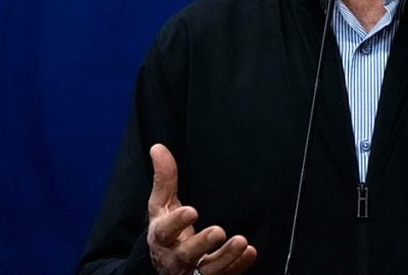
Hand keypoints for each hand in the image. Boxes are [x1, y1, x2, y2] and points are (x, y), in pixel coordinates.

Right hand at [146, 144, 257, 274]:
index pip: (165, 231)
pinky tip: (249, 252)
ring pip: (207, 270)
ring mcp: (192, 272)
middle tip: (218, 231)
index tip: (191, 211)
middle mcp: (175, 258)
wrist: (164, 269)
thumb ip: (164, 180)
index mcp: (161, 237)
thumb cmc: (166, 232)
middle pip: (186, 254)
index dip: (176, 223)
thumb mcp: (161, 207)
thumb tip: (158, 147)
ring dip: (225, 257)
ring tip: (241, 241)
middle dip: (202, 244)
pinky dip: (237, 266)